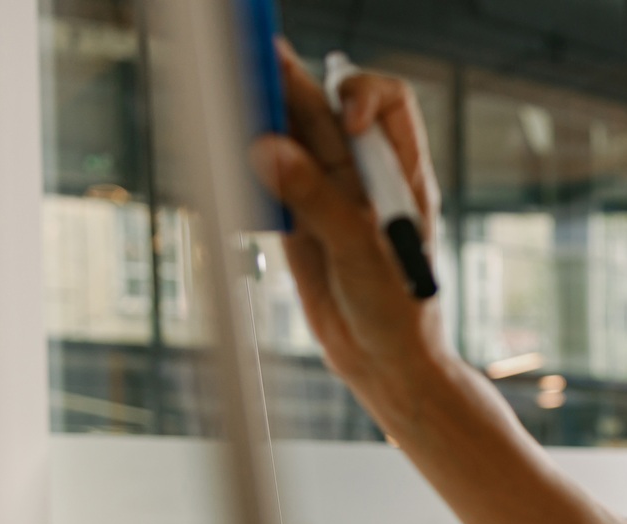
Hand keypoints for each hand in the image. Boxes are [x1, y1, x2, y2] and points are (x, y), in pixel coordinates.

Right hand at [248, 39, 452, 423]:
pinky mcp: (298, 221)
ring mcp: (329, 197)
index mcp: (400, 175)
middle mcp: (364, 177)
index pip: (387, 103)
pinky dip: (246, 162)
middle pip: (324, 109)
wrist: (385, 366)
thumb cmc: (399, 314)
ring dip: (261, 115)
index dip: (360, 96)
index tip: (342, 120)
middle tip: (248, 54)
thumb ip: (320, 202)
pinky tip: (226, 151)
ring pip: (290, 138)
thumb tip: (271, 149)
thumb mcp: (362, 256)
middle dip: (289, 81)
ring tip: (226, 93)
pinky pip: (268, 178)